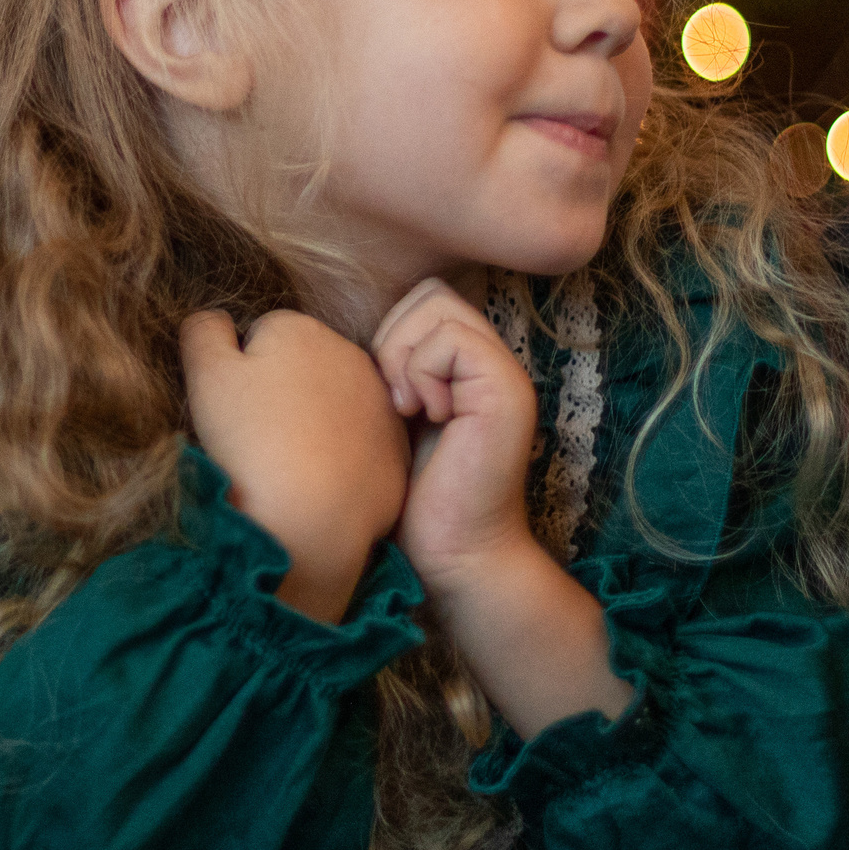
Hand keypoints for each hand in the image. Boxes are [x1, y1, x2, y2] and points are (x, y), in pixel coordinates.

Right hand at [180, 309, 409, 621]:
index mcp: (301, 329)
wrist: (309, 520)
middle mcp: (350, 353)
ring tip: (291, 462)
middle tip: (265, 437)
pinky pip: (361, 440)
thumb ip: (205, 331)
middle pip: (303, 365)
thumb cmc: (250, 444)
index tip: (242, 409)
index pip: (263, 336)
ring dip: (315, 420)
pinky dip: (343, 454)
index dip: (242, 373)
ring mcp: (379, 400)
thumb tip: (217, 318)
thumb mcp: (208, 376)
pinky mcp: (396, 444)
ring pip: (334, 401)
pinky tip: (323, 480)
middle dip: (285, 390)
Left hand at [372, 278, 631, 737]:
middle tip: (395, 400)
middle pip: (430, 293)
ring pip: (439, 305)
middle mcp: (493, 360)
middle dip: (395, 337)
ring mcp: (504, 372)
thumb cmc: (413, 502)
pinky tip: (426, 419)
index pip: (423, 299)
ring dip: (406, 355)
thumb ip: (390, 374)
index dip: (393, 333)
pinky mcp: (506, 389)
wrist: (456, 556)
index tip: (386, 396)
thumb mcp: (392, 422)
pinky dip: (423, 373)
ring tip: (409, 410)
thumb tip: (343, 340)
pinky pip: (450, 339)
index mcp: (467, 366)